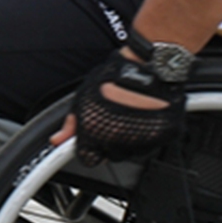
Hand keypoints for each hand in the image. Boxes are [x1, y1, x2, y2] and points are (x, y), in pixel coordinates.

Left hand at [53, 52, 185, 164]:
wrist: (150, 64)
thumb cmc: (118, 74)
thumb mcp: (86, 95)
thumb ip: (72, 121)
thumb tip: (60, 138)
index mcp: (97, 130)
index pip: (89, 158)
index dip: (89, 147)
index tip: (91, 139)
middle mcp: (120, 139)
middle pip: (111, 155)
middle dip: (110, 141)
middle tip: (113, 117)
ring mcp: (142, 140)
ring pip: (131, 151)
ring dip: (129, 139)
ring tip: (129, 114)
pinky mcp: (161, 136)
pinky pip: (149, 144)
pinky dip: (146, 134)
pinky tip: (143, 116)